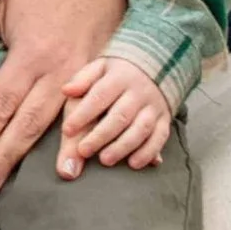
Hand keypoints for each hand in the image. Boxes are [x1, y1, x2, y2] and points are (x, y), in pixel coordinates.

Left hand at [0, 0, 124, 193]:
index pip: (2, 101)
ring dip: (55, 154)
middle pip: (29, 121)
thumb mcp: (4, 2)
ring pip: (64, 123)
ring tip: (52, 182)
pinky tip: (84, 159)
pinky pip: (92, 112)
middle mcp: (57, 70)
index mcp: (29, 53)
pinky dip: (87, 137)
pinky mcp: (101, 77)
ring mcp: (83, 76)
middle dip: (8, 154)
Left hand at [60, 53, 171, 170]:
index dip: (83, 114)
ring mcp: (154, 106)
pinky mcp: (164, 119)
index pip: (99, 96)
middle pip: (120, 115)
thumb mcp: (98, 69)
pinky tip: (133, 164)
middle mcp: (138, 91)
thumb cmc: (116, 74)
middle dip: (101, 135)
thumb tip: (66, 90)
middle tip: (83, 151)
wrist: (154, 66)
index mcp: (118, 77)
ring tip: (105, 160)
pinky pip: (160, 138)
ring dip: (123, 146)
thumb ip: (81, 80)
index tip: (67, 130)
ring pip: (141, 128)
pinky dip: (148, 152)